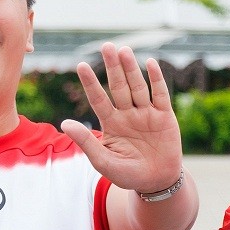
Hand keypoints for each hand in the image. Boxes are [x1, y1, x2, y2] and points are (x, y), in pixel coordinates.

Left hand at [61, 45, 185, 194]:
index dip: (90, 83)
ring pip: (137, 86)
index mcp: (111, 123)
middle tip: (106, 46)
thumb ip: (86, 142)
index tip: (81, 65)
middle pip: (118, 86)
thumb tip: (65, 123)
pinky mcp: (164, 115)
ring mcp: (146, 113)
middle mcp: (127, 113)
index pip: (98, 99)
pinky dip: (156, 78)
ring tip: (124, 50)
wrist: (156, 183)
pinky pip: (159, 94)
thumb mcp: (103, 162)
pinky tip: (150, 63)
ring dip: (131, 68)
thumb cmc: (127, 173)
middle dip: (113, 67)